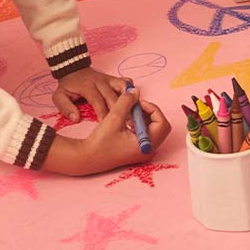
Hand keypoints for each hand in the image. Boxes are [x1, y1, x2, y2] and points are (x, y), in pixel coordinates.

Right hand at [47, 87, 170, 175]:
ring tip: (129, 112)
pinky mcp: (136, 149)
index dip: (152, 109)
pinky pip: (145, 132)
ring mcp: (142, 150)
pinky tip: (126, 120)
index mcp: (146, 145)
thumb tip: (136, 91)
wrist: (88, 158)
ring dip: (144, 117)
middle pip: (160, 125)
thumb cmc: (100, 141)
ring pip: (153, 128)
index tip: (138, 103)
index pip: (162, 123)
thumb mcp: (114, 117)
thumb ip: (127, 102)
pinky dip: (139, 123)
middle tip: (135, 107)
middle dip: (150, 112)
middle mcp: (147, 149)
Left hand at [53, 66, 127, 123]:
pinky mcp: (113, 78)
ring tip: (133, 114)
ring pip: (123, 87)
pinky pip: (126, 82)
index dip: (103, 113)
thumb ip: (66, 107)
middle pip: (113, 96)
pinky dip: (131, 90)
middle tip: (124, 125)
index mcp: (87, 86)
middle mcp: (100, 82)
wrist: (73, 68)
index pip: (98, 101)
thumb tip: (76, 119)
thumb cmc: (68, 85)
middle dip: (119, 111)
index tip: (107, 126)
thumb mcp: (59, 96)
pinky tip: (133, 102)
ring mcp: (109, 79)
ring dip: (129, 100)